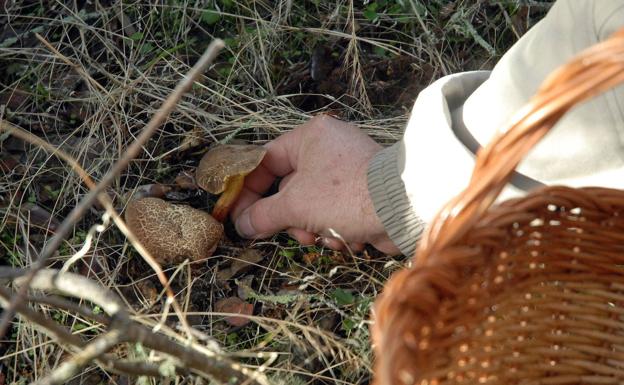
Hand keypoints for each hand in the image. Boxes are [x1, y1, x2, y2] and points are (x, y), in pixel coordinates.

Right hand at [230, 115, 399, 254]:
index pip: (267, 161)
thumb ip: (263, 214)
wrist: (403, 208)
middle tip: (290, 233)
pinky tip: (345, 239)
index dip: (250, 190)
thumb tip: (241, 224)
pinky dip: (335, 229)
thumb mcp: (296, 205)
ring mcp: (348, 171)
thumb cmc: (345, 196)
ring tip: (323, 238)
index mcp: (311, 137)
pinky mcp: (363, 193)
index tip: (240, 215)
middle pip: (289, 187)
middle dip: (290, 217)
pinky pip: (335, 212)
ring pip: (311, 205)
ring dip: (312, 228)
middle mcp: (329, 149)